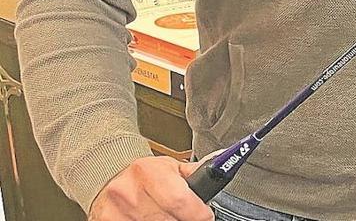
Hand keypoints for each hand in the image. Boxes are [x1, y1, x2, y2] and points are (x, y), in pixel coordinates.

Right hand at [88, 156, 212, 220]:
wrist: (108, 176)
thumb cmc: (144, 173)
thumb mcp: (170, 166)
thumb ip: (194, 173)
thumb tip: (221, 168)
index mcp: (148, 172)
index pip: (180, 201)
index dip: (199, 214)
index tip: (206, 216)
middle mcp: (129, 193)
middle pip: (168, 220)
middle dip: (184, 220)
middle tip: (186, 216)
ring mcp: (116, 213)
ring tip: (169, 216)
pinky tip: (154, 219)